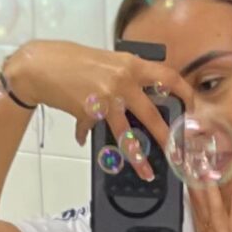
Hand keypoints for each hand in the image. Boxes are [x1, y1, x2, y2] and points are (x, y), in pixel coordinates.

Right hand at [1, 39, 189, 174]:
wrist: (39, 66)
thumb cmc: (70, 60)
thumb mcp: (106, 61)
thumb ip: (124, 77)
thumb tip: (137, 100)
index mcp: (131, 63)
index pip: (167, 76)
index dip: (184, 91)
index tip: (192, 105)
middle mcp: (122, 80)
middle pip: (152, 114)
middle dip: (168, 136)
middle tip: (178, 152)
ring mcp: (107, 98)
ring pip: (128, 134)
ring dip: (138, 156)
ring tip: (147, 172)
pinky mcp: (90, 113)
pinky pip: (94, 131)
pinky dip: (87, 134)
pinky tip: (82, 138)